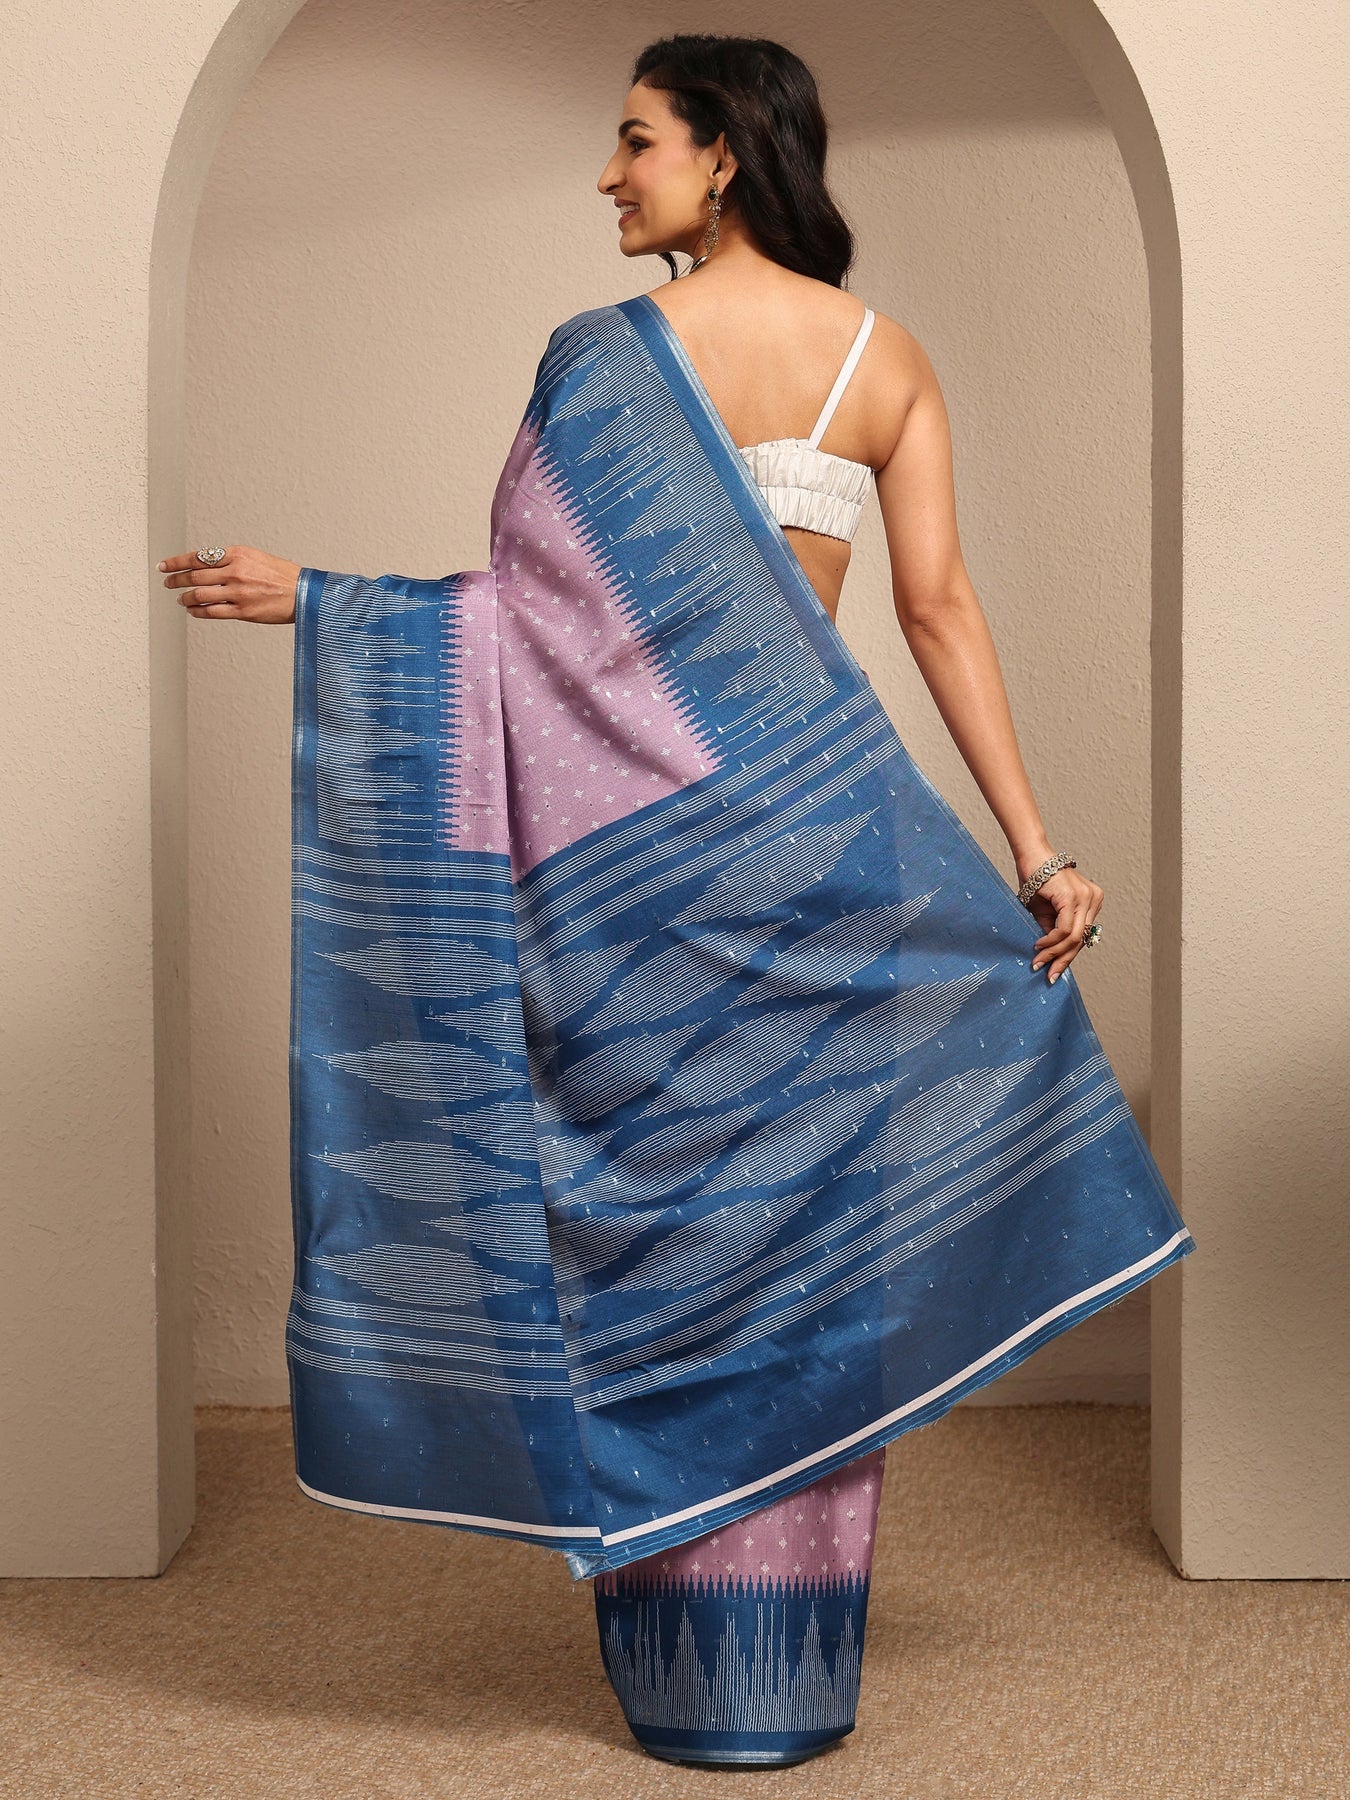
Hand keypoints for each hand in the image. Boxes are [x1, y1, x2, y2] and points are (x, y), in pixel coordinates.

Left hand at [157, 545, 300, 623]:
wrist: (304, 593)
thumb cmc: (283, 576)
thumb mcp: (256, 558)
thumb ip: (232, 560)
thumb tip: (207, 566)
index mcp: (238, 554)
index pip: (198, 557)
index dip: (176, 562)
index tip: (164, 566)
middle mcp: (235, 571)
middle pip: (195, 575)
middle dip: (176, 580)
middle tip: (168, 583)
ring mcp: (238, 592)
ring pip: (199, 594)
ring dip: (185, 598)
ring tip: (180, 599)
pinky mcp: (243, 611)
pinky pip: (212, 612)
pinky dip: (198, 612)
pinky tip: (193, 611)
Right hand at [1021, 862, 1103, 984]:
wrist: (1030, 855)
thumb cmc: (1036, 881)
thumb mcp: (1045, 912)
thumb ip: (1052, 931)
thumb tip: (1052, 955)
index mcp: (1091, 901)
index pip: (1083, 936)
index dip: (1068, 956)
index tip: (1054, 970)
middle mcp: (1093, 899)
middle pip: (1082, 939)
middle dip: (1063, 960)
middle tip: (1049, 975)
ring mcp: (1086, 897)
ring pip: (1075, 937)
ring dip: (1055, 953)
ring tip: (1039, 961)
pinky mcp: (1072, 897)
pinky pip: (1065, 929)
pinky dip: (1051, 941)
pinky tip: (1039, 945)